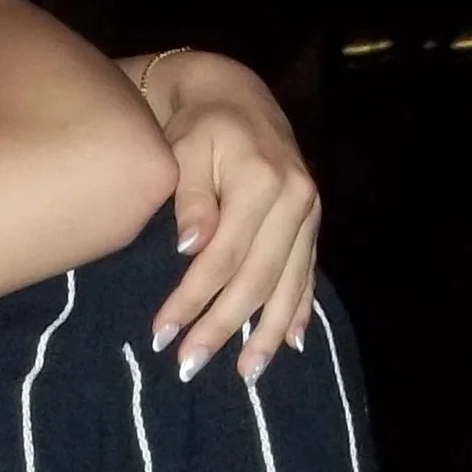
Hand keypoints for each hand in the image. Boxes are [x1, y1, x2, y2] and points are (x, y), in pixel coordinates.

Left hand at [127, 52, 321, 385]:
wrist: (235, 97)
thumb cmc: (199, 127)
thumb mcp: (185, 149)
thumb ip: (189, 197)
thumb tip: (190, 247)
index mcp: (262, 180)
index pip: (223, 256)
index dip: (192, 299)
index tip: (160, 335)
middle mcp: (296, 200)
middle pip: (257, 278)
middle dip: (223, 327)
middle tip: (189, 367)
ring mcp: (309, 214)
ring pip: (289, 284)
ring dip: (267, 333)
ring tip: (246, 374)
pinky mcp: (311, 223)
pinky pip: (309, 274)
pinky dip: (300, 310)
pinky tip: (292, 343)